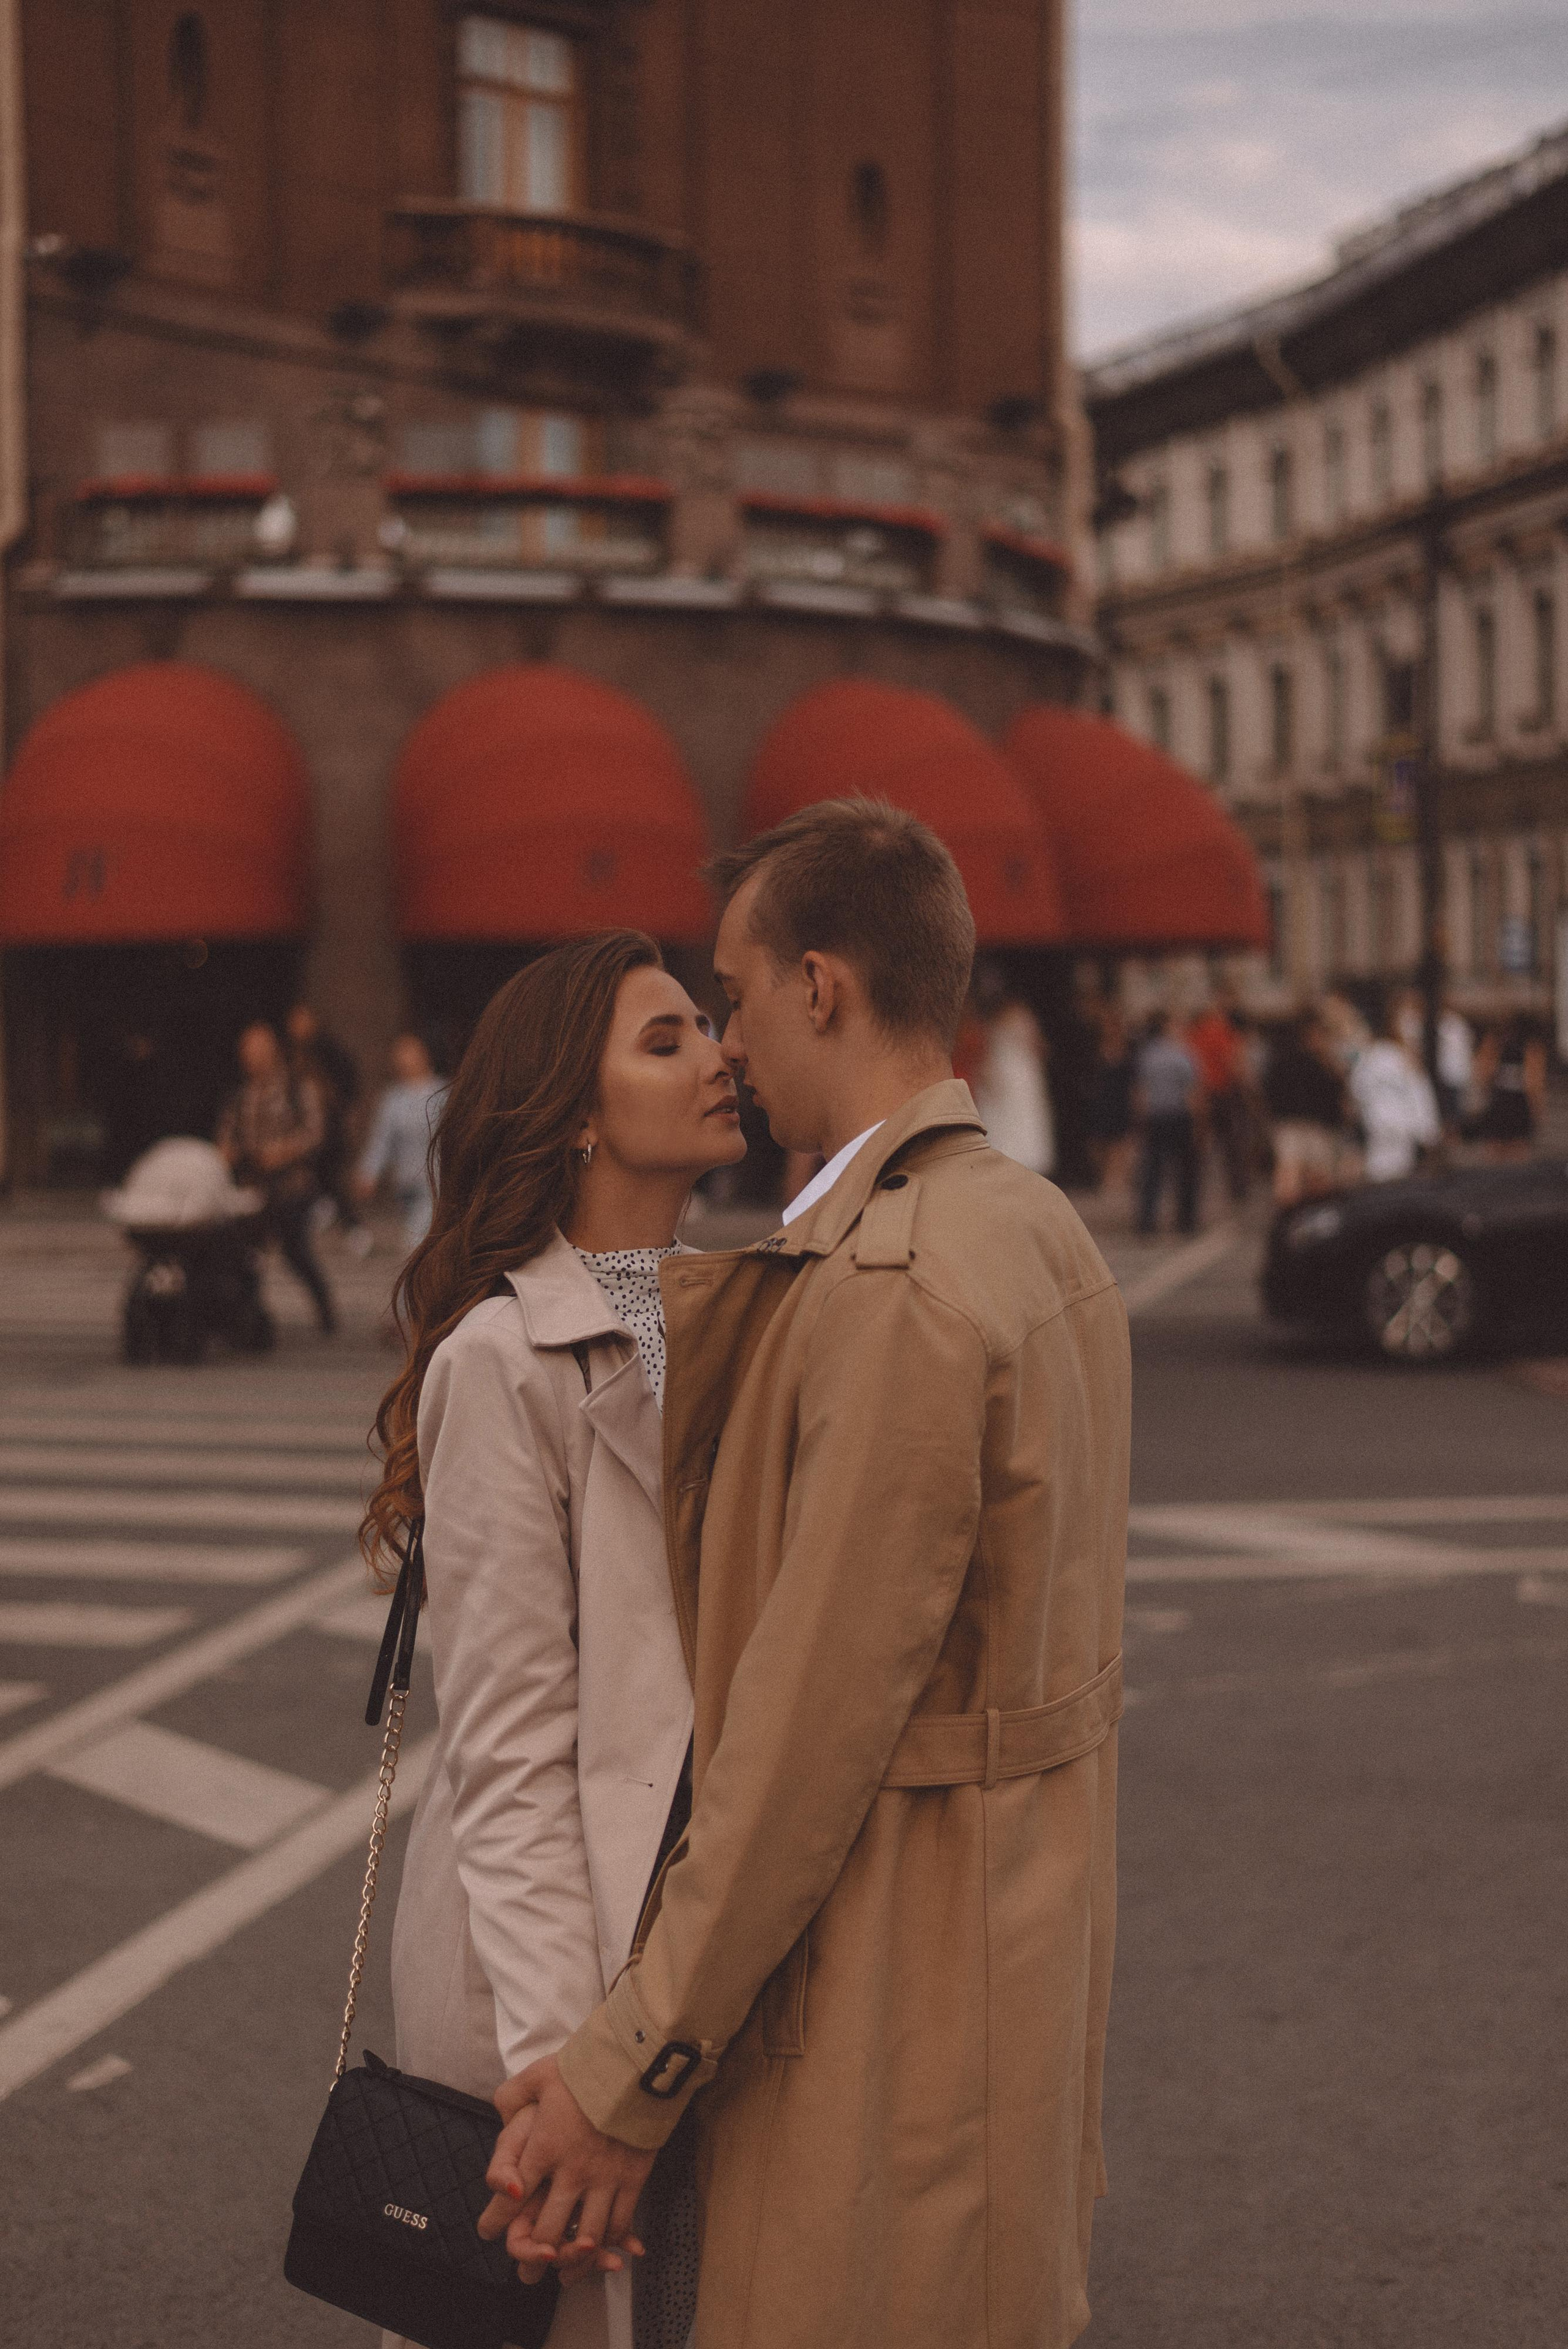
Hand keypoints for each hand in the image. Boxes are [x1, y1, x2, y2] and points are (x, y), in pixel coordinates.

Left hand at [478, 2056, 652, 2287]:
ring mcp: (605, 2178)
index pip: (511, 2197)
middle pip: (548, 2231)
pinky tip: (602, 2245)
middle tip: (526, 2270)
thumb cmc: (584, 2066)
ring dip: (573, 2259)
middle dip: (532, 2257)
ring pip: (586, 2237)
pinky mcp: (633, 2178)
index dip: (495, 2220)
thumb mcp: (537, 2074)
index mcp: (543, 2148)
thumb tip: (501, 2115)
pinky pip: (620, 2222)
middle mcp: (571, 2171)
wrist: (636, 2062)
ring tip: (564, 2271)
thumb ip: (512, 2096)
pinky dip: (609, 2241)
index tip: (488, 2230)